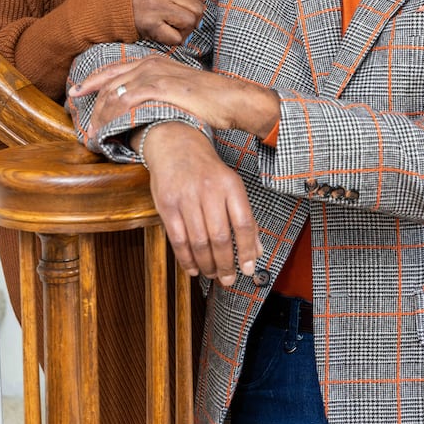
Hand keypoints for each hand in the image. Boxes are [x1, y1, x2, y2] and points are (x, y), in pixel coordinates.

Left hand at [71, 54, 279, 140]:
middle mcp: (149, 63)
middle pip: (107, 80)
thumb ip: (156, 91)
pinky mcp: (159, 87)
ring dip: (98, 114)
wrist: (230, 98)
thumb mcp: (177, 87)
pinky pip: (126, 101)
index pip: (113, 70)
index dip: (91, 81)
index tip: (75, 92)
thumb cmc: (208, 97)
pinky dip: (111, 116)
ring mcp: (154, 74)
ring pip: (113, 92)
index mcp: (152, 61)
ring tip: (89, 132)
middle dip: (86, 98)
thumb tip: (139, 105)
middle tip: (71, 112)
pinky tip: (104, 130)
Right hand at [132, 0, 203, 42]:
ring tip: (178, 28)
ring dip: (187, 29)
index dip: (195, 2)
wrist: (108, 6)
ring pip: (189, 22)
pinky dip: (175, 39)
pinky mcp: (149, 25)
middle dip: (195, 17)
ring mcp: (155, 9)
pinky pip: (175, 37)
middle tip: (186, 22)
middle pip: (196, 8)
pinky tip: (169, 35)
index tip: (187, 8)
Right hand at [138, 121, 262, 285]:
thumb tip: (257, 251)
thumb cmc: (207, 169)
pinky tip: (193, 268)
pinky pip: (178, 240)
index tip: (248, 268)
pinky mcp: (166, 204)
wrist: (175, 145)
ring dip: (207, 265)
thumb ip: (245, 217)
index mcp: (230, 184)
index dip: (247, 250)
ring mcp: (186, 197)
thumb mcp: (231, 185)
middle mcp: (209, 190)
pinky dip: (186, 259)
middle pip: (220, 237)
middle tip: (228, 279)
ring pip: (198, 242)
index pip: (243, 223)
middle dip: (226, 264)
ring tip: (212, 274)